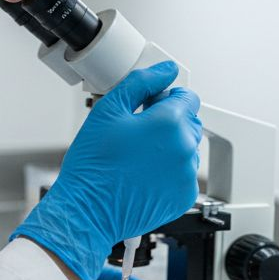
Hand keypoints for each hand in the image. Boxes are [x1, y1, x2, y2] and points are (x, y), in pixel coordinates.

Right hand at [12, 60, 201, 279]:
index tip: (151, 106)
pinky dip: (169, 172)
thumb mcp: (108, 110)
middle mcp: (185, 148)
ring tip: (138, 157)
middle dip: (169, 122)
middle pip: (190, 122)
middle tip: (138, 134)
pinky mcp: (184, 196)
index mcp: (170, 123)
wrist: (88, 210)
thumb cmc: (93, 165)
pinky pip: (184, 174)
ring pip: (187, 149)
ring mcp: (186, 174)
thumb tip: (165, 70)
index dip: (166, 98)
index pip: (188, 97)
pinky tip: (144, 174)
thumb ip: (141, 83)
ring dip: (170, 148)